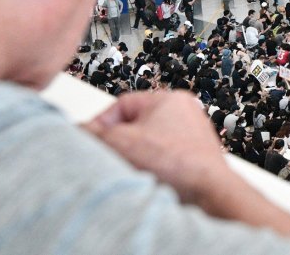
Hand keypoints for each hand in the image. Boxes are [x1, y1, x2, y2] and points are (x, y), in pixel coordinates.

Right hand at [85, 90, 228, 203]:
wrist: (210, 191)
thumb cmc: (178, 163)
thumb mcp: (122, 142)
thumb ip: (96, 133)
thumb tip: (80, 129)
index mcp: (169, 98)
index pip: (122, 103)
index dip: (102, 122)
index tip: (91, 138)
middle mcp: (185, 113)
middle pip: (135, 124)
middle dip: (120, 141)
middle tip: (110, 155)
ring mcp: (193, 136)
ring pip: (150, 144)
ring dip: (136, 157)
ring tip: (132, 170)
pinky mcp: (196, 158)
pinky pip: (165, 159)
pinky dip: (153, 169)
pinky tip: (149, 179)